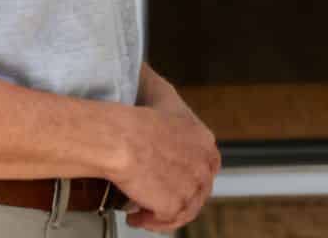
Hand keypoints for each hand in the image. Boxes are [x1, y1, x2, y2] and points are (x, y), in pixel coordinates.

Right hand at [106, 102, 219, 232]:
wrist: (122, 138)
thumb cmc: (134, 122)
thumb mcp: (163, 106)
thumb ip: (172, 124)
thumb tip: (163, 130)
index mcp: (204, 141)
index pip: (205, 168)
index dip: (188, 179)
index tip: (172, 183)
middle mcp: (203, 165)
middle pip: (197, 192)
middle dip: (175, 199)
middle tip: (155, 201)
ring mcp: (191, 186)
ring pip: (183, 211)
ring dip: (161, 215)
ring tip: (141, 214)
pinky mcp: (175, 204)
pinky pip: (165, 221)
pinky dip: (149, 223)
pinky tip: (135, 217)